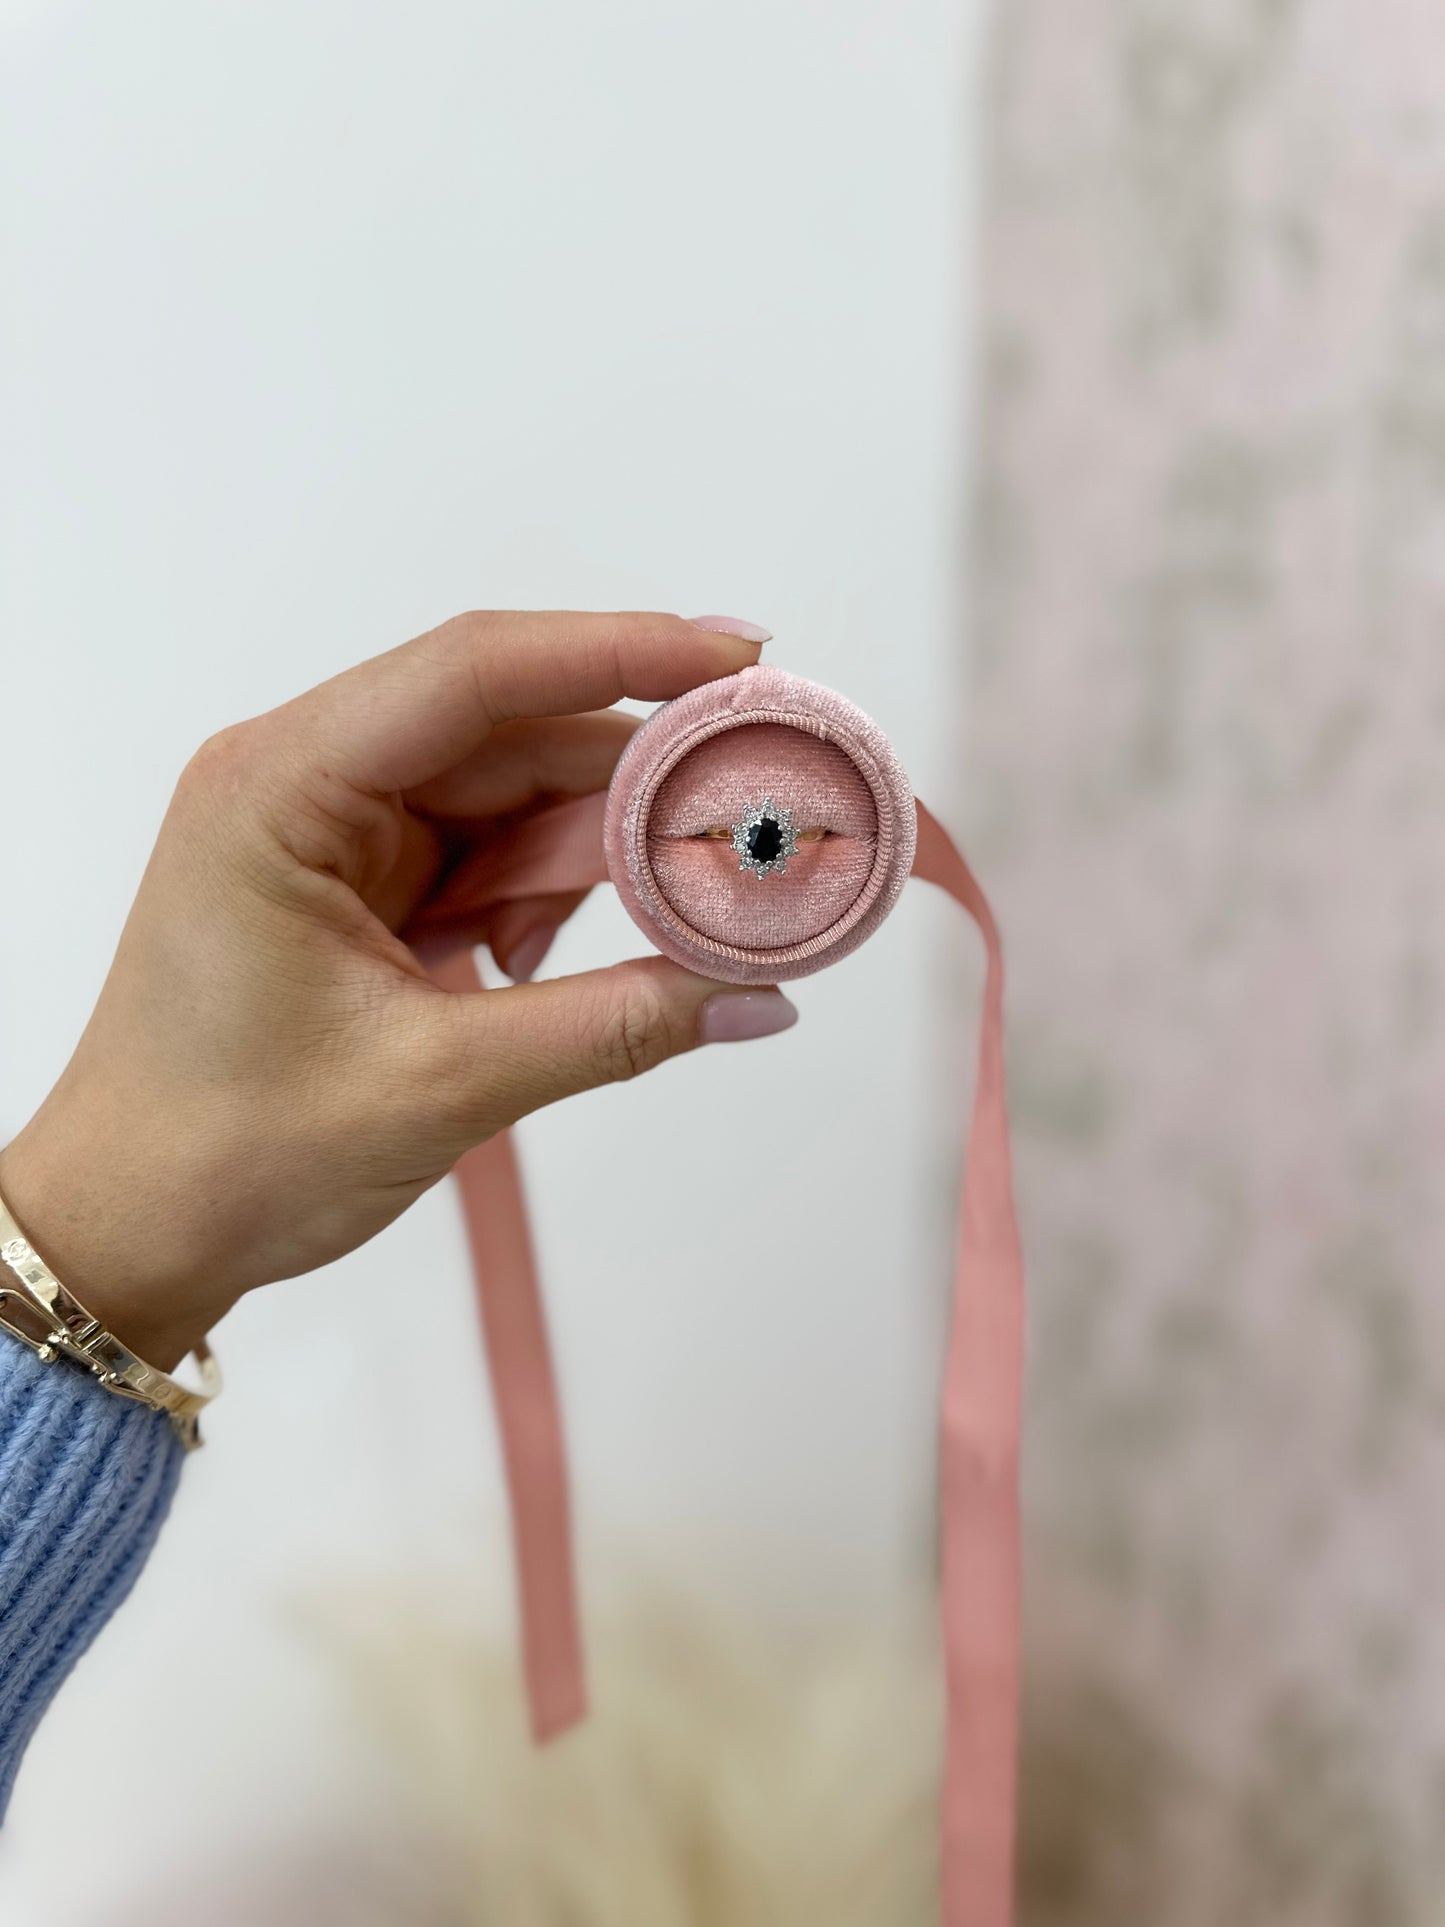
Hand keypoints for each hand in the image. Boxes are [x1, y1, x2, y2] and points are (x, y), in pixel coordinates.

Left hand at [0, 611, 796, 1369]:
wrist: (131, 1229)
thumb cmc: (225, 1153)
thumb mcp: (439, 1085)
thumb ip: (614, 1027)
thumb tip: (758, 992)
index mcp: (282, 787)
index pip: (475, 672)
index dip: (620, 652)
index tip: (739, 663)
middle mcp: (306, 778)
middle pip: (513, 730)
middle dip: (633, 783)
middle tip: (748, 829)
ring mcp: (335, 828)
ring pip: (513, 792)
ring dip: (589, 858)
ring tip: (648, 932)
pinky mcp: (362, 879)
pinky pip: (489, 850)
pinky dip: (544, 897)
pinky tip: (537, 966)